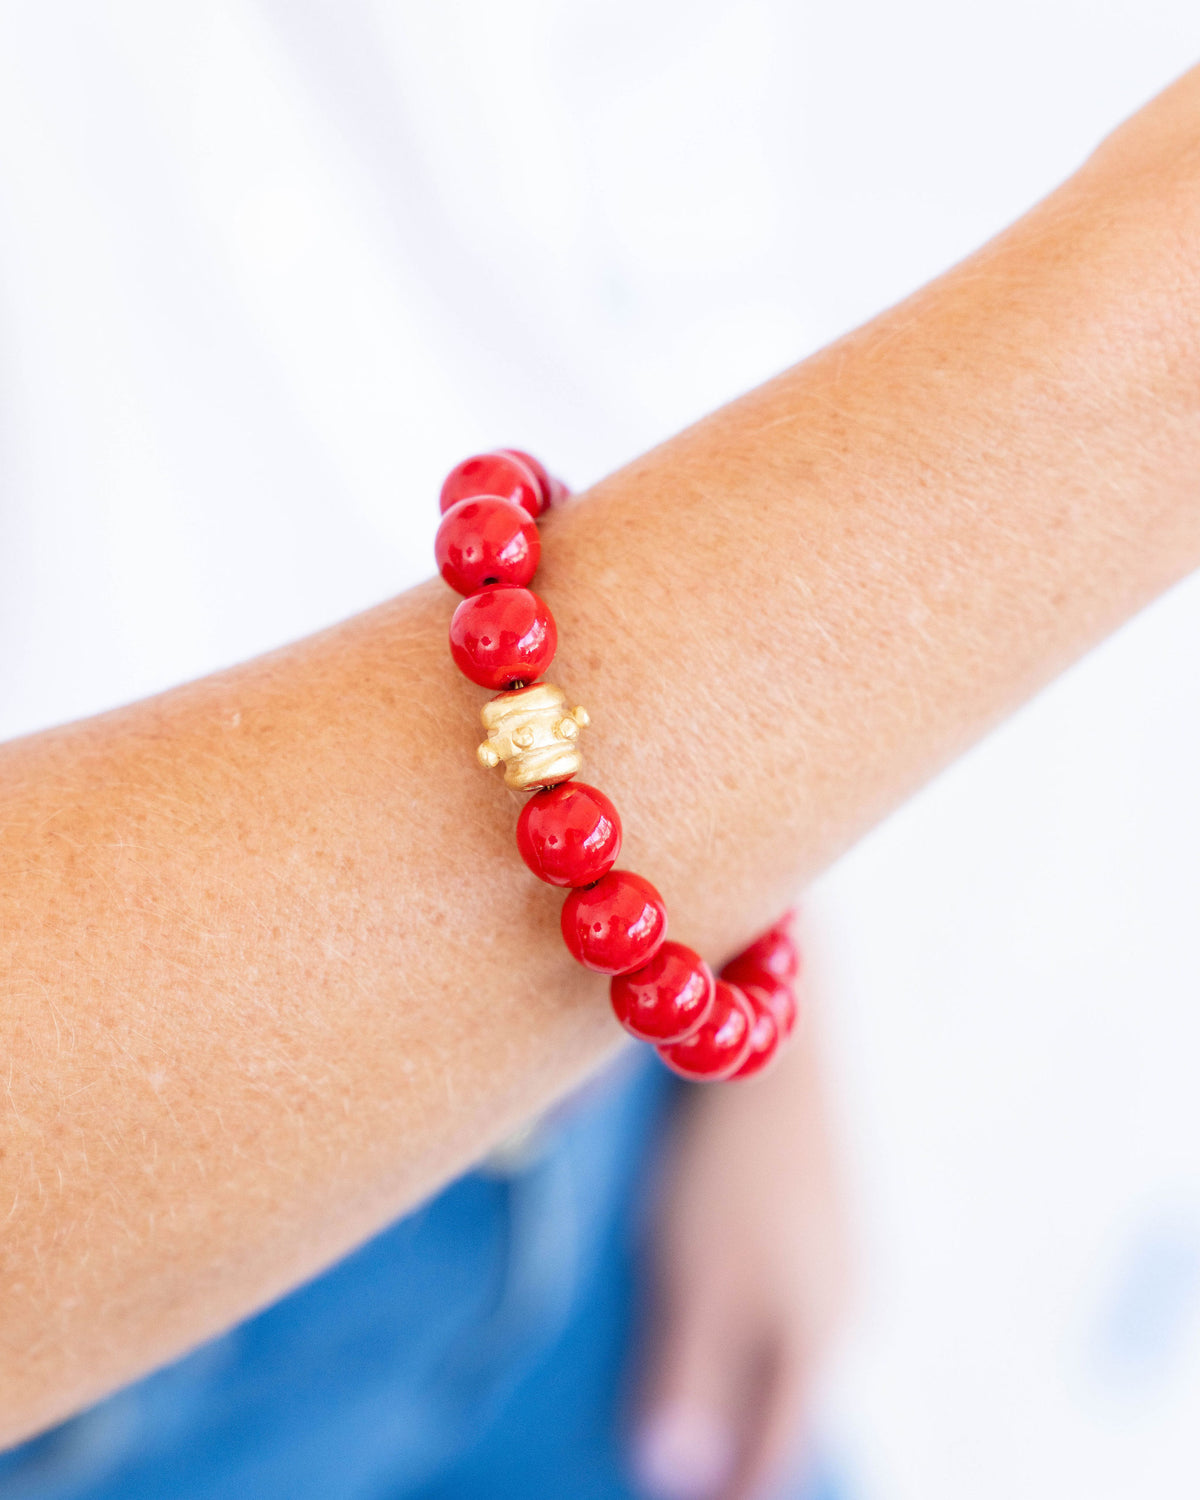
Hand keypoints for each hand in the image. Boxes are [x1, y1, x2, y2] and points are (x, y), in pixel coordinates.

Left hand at [631, 995, 848, 1499]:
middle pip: (787, 1405)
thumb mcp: (695, 1277)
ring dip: (748, 1386)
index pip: (775, 1452)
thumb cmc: (727, 1167)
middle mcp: (845, 1306)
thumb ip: (686, 1377)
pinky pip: (792, 1299)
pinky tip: (729, 1311)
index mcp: (815, 1339)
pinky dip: (756, 1328)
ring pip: (792, 1350)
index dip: (730, 1492)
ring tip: (700, 1403)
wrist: (781, 1048)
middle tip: (683, 1468)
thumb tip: (669, 1477)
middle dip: (738, 1444)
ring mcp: (843, 1254)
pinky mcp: (826, 1212)